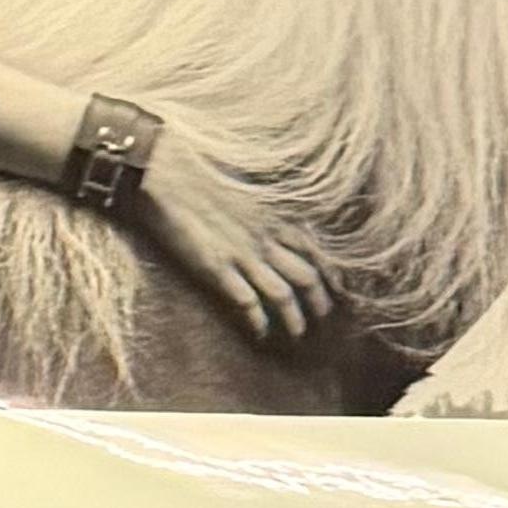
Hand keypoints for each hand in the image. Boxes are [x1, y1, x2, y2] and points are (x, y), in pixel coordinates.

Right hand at [133, 130, 335, 347]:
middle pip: (307, 277)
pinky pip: (247, 302)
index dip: (331, 273)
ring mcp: (242, 255)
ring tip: (297, 334)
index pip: (315, 250)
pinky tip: (260, 333)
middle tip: (322, 319)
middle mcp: (265, 238)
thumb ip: (266, 208)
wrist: (167, 174)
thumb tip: (275, 219)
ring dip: (294, 319)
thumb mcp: (246, 188)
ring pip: (283, 294)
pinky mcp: (217, 268)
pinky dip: (257, 321)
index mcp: (273, 217)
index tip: (339, 289)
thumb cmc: (201, 175)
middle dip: (320, 302)